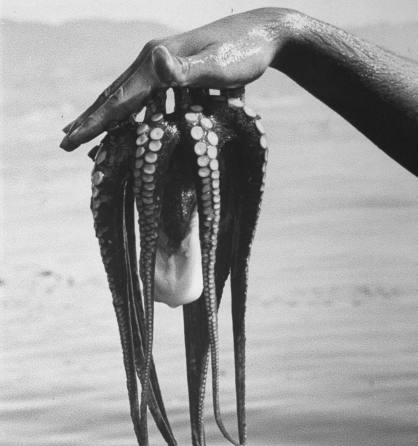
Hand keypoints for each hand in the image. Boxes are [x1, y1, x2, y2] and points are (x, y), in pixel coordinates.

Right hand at [60, 8, 291, 150]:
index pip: (119, 100)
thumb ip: (187, 68)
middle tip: (65, 143)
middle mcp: (154, 60)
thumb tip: (156, 60)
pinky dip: (129, 111)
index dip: (95, 123)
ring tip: (86, 133)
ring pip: (126, 95)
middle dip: (90, 121)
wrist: (265, 32)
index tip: (71, 141)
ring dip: (105, 116)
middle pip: (114, 96)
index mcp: (157, 62)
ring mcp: (163, 64)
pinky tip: (127, 122)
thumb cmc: (245, 52)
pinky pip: (144, 96)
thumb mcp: (218, 64)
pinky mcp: (174, 70)